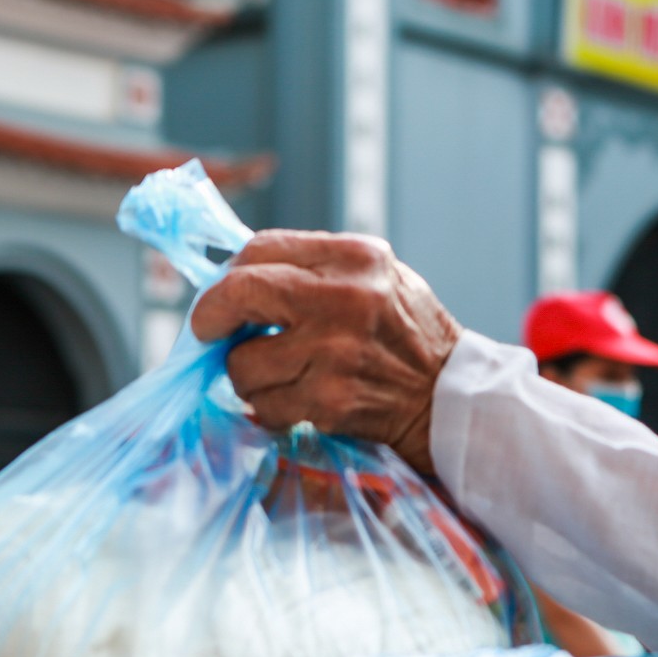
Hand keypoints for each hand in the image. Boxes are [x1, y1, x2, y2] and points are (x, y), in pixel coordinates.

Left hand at [190, 231, 460, 473]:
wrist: (451, 397)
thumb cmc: (409, 334)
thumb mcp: (378, 278)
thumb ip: (318, 269)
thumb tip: (238, 275)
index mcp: (355, 257)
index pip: (261, 248)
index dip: (228, 273)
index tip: (222, 294)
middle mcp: (344, 298)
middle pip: (241, 292)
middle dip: (210, 315)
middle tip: (207, 332)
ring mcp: (335, 352)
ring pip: (243, 362)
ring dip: (246, 375)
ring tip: (276, 376)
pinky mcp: (330, 400)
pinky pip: (265, 405)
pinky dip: (269, 409)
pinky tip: (296, 403)